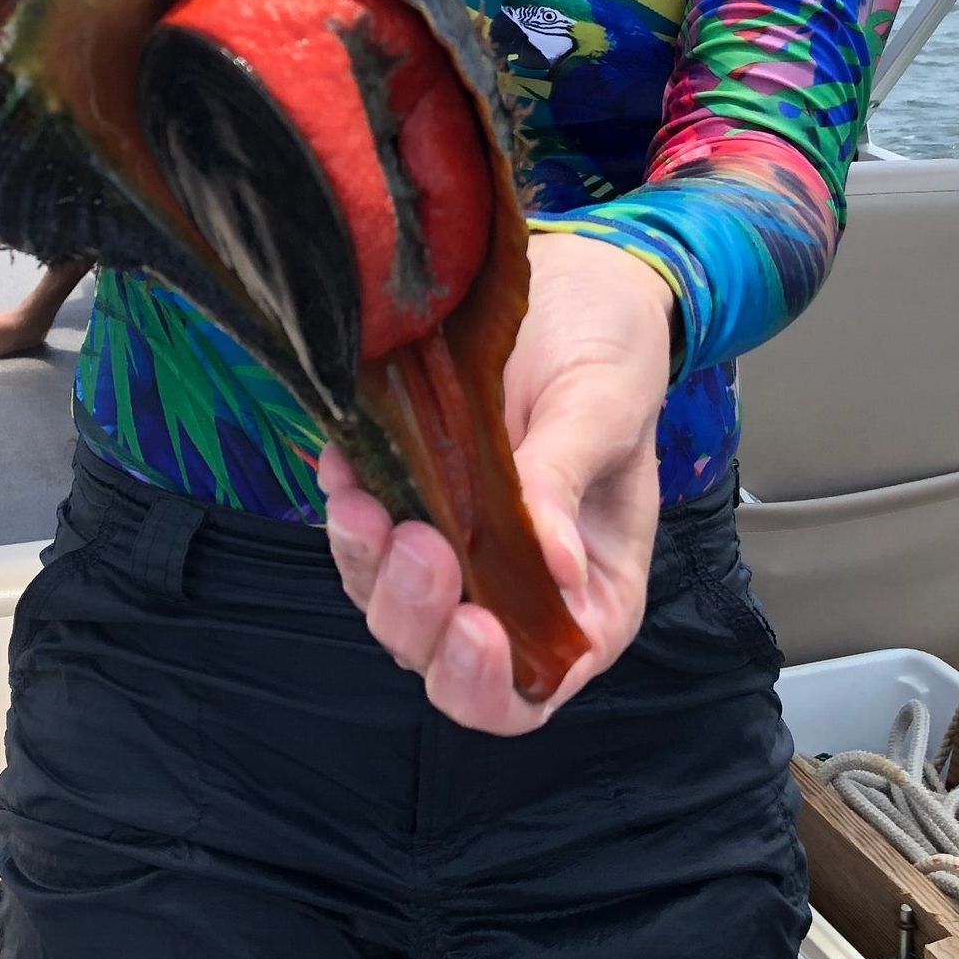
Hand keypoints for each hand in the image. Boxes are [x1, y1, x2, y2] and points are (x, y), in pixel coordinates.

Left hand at [321, 231, 673, 734]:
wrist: (575, 272)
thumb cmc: (612, 343)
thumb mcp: (605, 403)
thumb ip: (569, 478)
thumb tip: (552, 566)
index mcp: (590, 590)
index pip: (533, 686)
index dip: (492, 682)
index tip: (472, 627)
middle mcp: (515, 585)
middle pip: (441, 655)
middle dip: (415, 615)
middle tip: (418, 543)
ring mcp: (454, 542)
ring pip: (386, 599)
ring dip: (367, 562)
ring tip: (363, 501)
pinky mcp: (407, 494)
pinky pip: (361, 527)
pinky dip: (346, 505)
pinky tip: (345, 462)